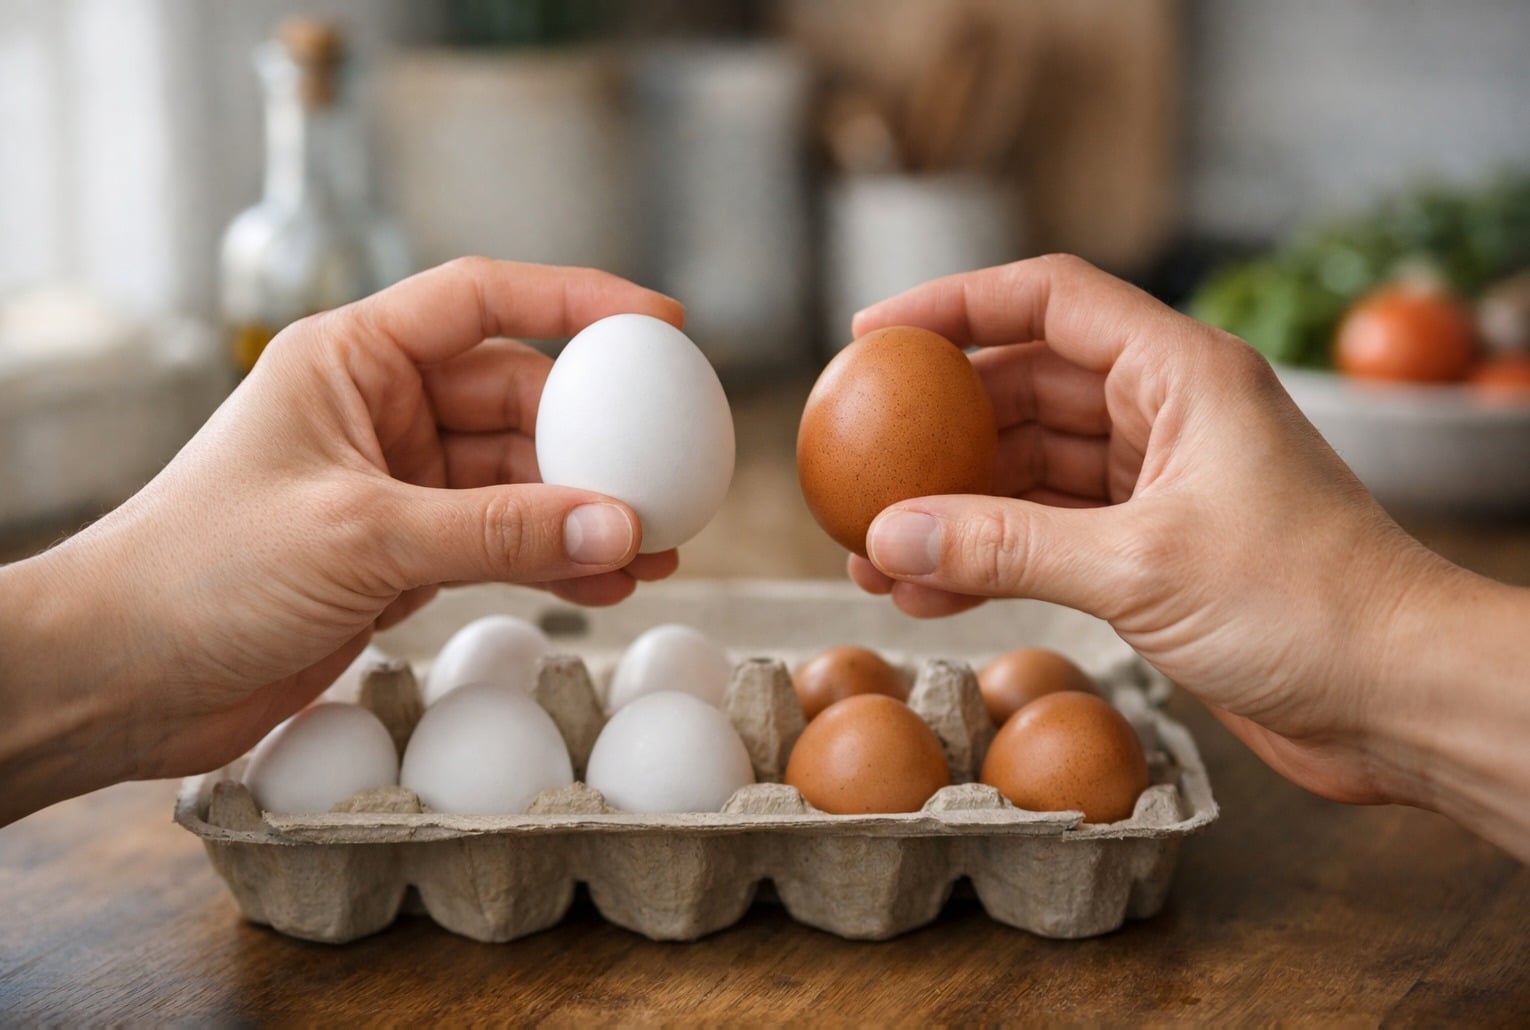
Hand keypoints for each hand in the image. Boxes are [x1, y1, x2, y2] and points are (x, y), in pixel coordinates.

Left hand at [0, 258, 682, 818]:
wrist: (122, 675)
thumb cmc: (200, 572)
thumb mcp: (361, 537)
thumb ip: (498, 531)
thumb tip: (621, 527)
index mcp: (353, 357)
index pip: (483, 298)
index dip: (577, 300)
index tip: (662, 323)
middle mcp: (380, 411)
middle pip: (519, 397)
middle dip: (597, 436)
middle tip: (670, 473)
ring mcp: (396, 486)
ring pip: (519, 480)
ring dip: (586, 510)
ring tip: (662, 544)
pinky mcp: (401, 556)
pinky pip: (502, 543)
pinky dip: (554, 560)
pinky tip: (610, 582)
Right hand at [846, 256, 1529, 860]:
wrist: (1398, 696)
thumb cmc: (1309, 607)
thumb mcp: (1138, 567)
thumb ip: (1005, 547)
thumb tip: (889, 538)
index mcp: (1181, 372)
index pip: (1048, 299)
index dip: (955, 304)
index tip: (873, 337)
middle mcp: (1166, 414)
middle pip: (1025, 388)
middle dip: (938, 429)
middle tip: (858, 464)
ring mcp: (1158, 484)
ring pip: (1029, 471)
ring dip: (954, 509)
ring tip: (873, 554)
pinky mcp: (1152, 551)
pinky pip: (1047, 536)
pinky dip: (990, 560)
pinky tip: (930, 597)